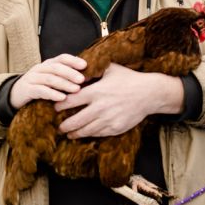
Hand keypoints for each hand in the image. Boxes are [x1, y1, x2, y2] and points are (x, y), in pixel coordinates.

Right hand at [9, 54, 86, 108]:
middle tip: (82, 79)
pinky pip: (40, 90)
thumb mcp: (51, 79)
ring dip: (64, 83)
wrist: (15, 95)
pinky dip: (52, 93)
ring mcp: (32, 78)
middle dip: (70, 73)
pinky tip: (62, 98)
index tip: (85, 65)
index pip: (61, 58)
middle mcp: (40, 68)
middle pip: (56, 67)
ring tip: (76, 89)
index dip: (73, 60)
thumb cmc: (39, 87)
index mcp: (48, 64)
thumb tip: (86, 77)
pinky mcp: (27, 90)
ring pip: (50, 78)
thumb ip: (64, 76)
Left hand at [55, 63, 184, 138]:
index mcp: (96, 91)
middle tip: (58, 126)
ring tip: (67, 133)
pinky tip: (83, 134)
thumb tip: (76, 70)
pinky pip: (98, 134)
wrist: (149, 93)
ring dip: (74, 133)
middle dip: (64, 125)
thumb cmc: (128, 78)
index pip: (71, 101)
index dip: (60, 105)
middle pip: (75, 120)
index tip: (55, 107)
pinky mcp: (115, 128)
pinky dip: (88, 134)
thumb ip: (92, 70)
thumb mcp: (109, 69)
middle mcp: (100, 107)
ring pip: (85, 130)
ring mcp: (108, 119)